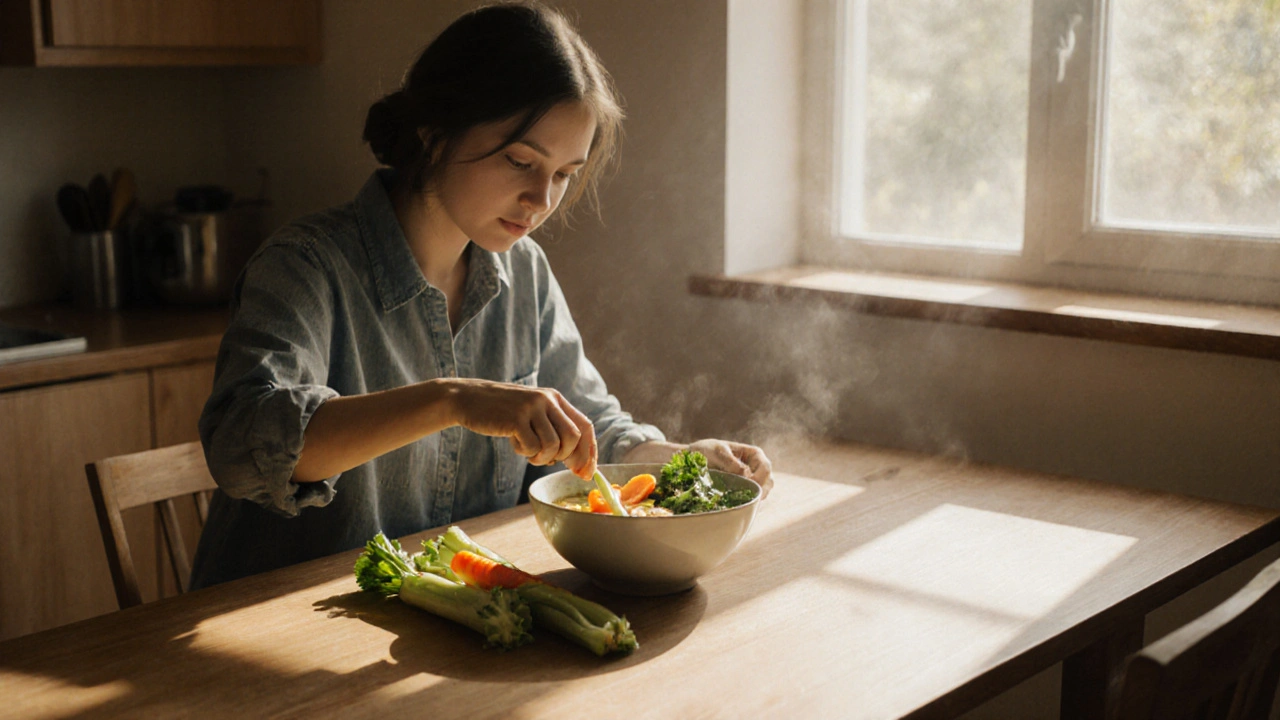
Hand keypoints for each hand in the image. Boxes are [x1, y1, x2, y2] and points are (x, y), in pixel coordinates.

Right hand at [446, 379, 596, 478]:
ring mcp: (531, 408)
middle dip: (566, 457)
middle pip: (573, 437)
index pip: (585, 426)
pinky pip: (532, 447)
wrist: (468, 399)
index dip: (589, 452)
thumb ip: (554, 430)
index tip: (587, 472)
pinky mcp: (516, 418)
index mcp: (555, 398)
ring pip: (553, 445)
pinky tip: (514, 443)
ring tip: (528, 452)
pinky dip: (525, 452)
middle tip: (549, 462)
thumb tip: (578, 462)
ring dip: (541, 457)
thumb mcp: (532, 413)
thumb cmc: (503, 413)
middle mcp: (547, 400)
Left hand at [687, 439, 772, 498]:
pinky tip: (738, 504)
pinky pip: (751, 499)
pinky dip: (747, 502)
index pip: (766, 467)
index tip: (749, 486)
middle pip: (768, 482)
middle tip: (747, 499)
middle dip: (760, 491)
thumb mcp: (718, 453)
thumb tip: (746, 476)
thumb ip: (732, 463)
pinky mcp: (744, 491)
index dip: (760, 478)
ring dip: (755, 498)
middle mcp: (757, 468)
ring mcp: (752, 480)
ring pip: (763, 492)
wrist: (695, 459)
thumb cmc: (707, 451)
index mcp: (755, 454)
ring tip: (741, 502)